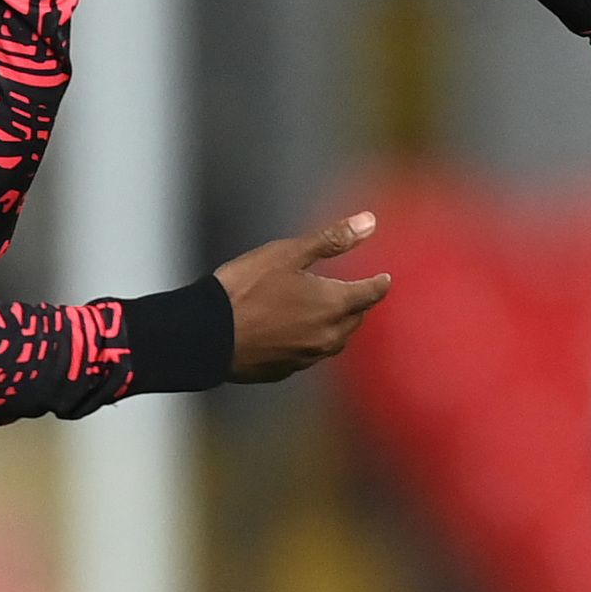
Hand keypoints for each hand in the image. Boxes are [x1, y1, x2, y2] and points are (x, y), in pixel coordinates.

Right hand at [213, 212, 392, 382]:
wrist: (205, 334)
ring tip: (332, 313)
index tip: (384, 278)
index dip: (379, 283)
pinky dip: (313, 340)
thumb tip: (370, 222)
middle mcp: (327, 336)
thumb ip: (332, 239)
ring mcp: (307, 357)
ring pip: (335, 341)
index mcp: (334, 305)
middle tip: (357, 292)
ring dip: (339, 325)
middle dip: (359, 305)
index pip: (371, 294)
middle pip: (356, 320)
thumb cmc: (247, 288)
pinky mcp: (286, 370)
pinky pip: (311, 354)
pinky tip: (299, 332)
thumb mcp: (288, 254)